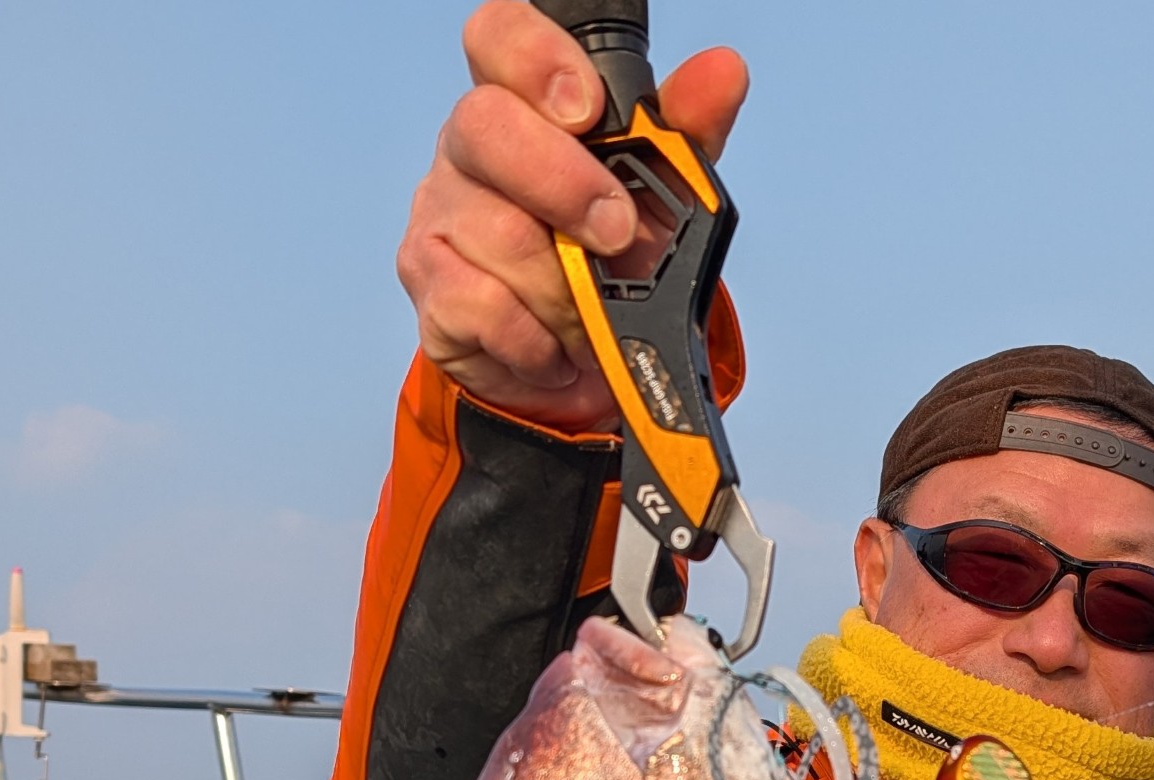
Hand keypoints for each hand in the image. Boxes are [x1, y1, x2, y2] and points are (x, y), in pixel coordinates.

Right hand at [398, 1, 748, 430]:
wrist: (583, 367)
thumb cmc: (607, 263)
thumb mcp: (659, 196)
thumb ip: (684, 134)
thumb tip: (722, 74)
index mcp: (521, 102)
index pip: (500, 37)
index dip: (536, 59)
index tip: (586, 108)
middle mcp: (468, 146)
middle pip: (487, 126)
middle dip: (565, 185)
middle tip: (615, 234)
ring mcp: (440, 215)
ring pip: (499, 234)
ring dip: (567, 291)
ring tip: (592, 317)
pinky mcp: (430, 288)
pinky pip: (482, 307)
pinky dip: (536, 340)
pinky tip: (554, 347)